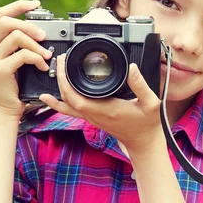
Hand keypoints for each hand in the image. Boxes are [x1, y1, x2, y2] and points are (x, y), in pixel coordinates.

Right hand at [0, 0, 52, 118]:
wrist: (5, 107)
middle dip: (29, 25)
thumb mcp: (16, 58)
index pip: (1, 13)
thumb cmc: (15, 82)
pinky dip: (37, 59)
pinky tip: (43, 67)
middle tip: (44, 36)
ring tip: (46, 55)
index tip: (37, 4)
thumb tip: (44, 30)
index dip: (19, 5)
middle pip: (6, 20)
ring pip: (15, 36)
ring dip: (36, 44)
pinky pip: (22, 55)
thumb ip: (23, 43)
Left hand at [39, 53, 163, 151]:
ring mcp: (93, 118)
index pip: (76, 96)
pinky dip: (60, 103)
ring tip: (54, 72)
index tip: (66, 62)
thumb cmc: (148, 124)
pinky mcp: (94, 118)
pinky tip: (51, 98)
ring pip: (67, 105)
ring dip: (58, 88)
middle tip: (62, 59)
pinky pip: (72, 110)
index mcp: (106, 109)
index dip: (65, 80)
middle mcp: (95, 115)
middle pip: (67, 98)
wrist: (144, 142)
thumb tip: (131, 67)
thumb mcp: (151, 103)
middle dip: (60, 78)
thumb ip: (141, 85)